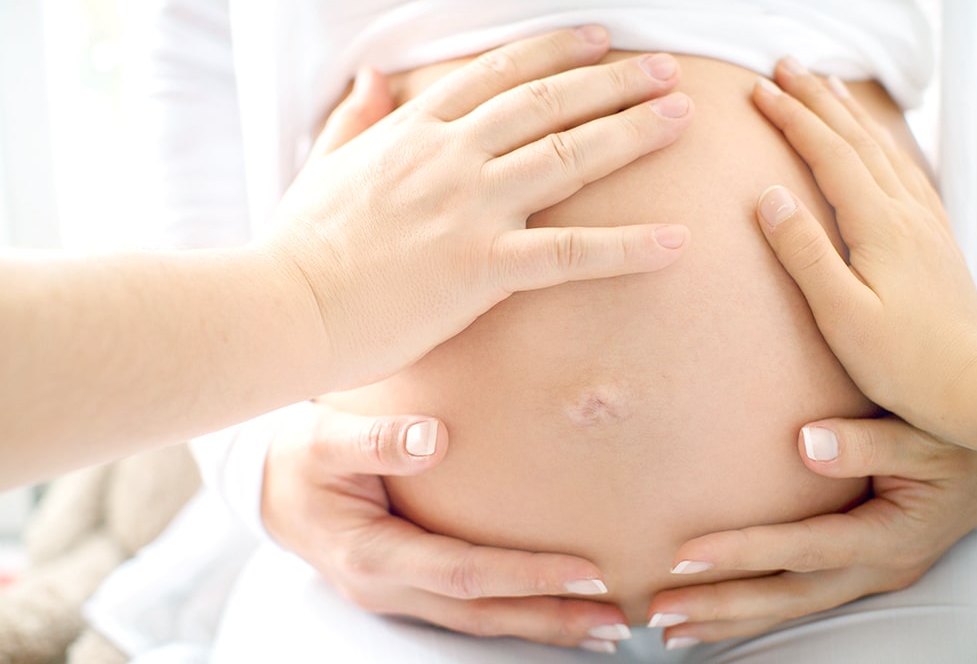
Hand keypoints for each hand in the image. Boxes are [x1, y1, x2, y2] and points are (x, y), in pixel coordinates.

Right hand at [261, 401, 631, 653]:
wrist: (270, 488)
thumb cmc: (301, 457)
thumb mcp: (324, 440)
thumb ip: (375, 439)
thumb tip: (435, 437)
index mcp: (371, 554)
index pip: (463, 574)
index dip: (526, 576)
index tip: (586, 571)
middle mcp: (386, 587)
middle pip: (481, 614)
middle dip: (551, 619)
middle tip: (617, 620)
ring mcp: (396, 594)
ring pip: (478, 621)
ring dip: (541, 626)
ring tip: (604, 628)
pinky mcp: (406, 587)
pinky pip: (467, 608)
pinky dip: (515, 611)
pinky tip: (553, 607)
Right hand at [266, 27, 694, 389]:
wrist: (285, 306)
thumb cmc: (302, 244)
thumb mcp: (326, 163)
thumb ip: (358, 117)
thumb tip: (373, 75)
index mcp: (415, 131)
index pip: (498, 75)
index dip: (556, 52)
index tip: (600, 40)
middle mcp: (450, 156)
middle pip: (547, 103)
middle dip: (612, 80)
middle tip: (664, 72)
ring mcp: (469, 207)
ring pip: (569, 157)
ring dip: (633, 132)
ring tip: (683, 116)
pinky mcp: (481, 266)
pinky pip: (571, 252)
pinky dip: (629, 246)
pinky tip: (678, 240)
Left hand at [645, 416, 976, 647]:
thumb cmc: (959, 444)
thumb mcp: (928, 438)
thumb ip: (871, 443)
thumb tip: (807, 442)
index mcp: (888, 535)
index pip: (803, 550)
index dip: (744, 553)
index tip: (683, 555)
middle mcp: (873, 567)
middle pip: (786, 596)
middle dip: (720, 607)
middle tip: (659, 612)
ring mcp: (864, 576)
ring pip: (788, 608)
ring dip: (728, 620)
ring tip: (669, 630)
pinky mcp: (855, 572)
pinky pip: (796, 598)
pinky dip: (752, 611)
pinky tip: (713, 617)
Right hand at [750, 59, 976, 450]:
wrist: (971, 387)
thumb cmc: (905, 363)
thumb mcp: (841, 315)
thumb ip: (805, 253)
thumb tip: (770, 198)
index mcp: (880, 227)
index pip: (829, 155)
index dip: (792, 119)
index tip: (759, 93)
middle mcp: (907, 213)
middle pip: (857, 139)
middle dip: (817, 99)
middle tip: (786, 68)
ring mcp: (925, 223)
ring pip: (883, 149)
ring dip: (849, 114)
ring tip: (826, 88)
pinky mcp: (934, 240)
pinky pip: (905, 171)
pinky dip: (881, 144)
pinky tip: (875, 145)